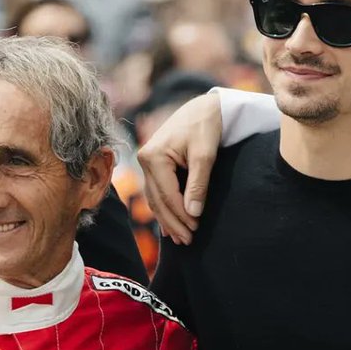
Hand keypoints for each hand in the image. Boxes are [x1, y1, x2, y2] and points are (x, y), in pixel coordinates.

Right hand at [139, 94, 221, 244]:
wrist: (203, 108)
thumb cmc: (205, 127)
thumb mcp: (205, 155)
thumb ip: (198, 184)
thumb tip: (193, 213)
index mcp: (154, 156)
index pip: (167, 194)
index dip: (181, 215)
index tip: (195, 229)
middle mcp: (145, 160)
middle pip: (158, 200)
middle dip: (173, 223)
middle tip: (188, 241)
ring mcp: (147, 163)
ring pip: (155, 199)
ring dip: (167, 220)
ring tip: (180, 238)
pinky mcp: (153, 166)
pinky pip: (156, 193)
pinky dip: (163, 209)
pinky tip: (169, 226)